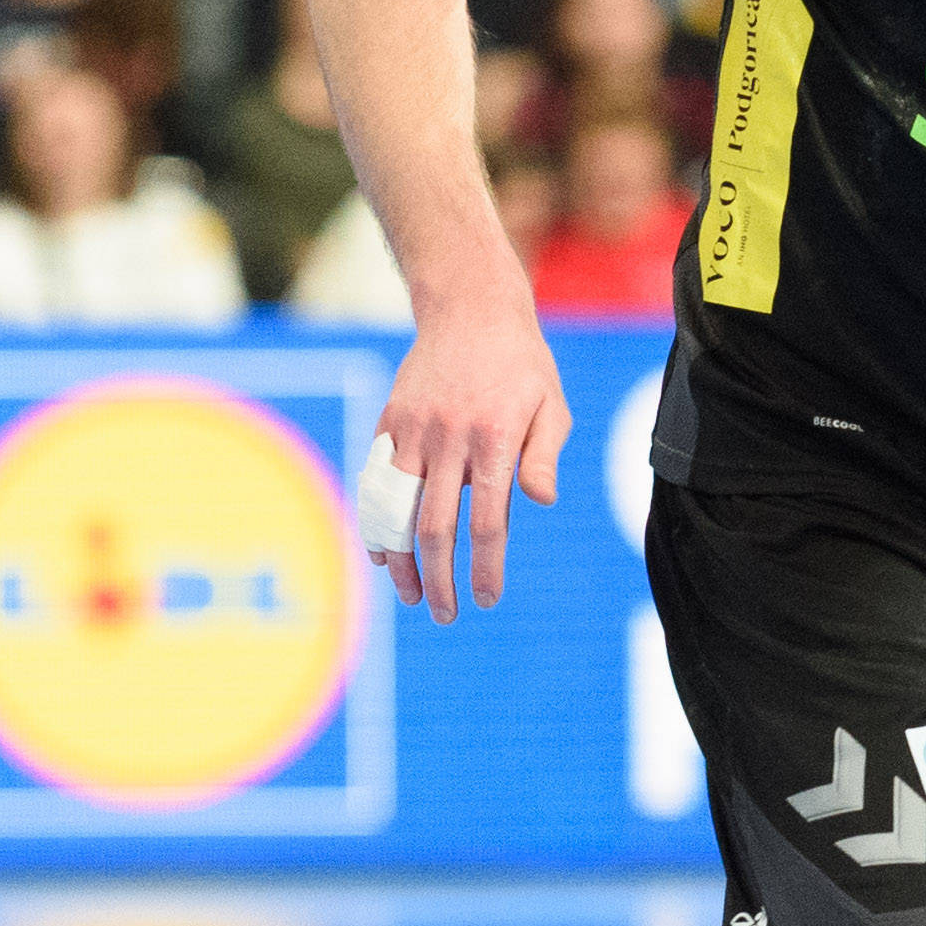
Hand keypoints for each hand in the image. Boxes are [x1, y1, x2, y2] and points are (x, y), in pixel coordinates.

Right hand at [369, 301, 572, 621]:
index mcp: (495, 439)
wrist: (470, 310)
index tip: (487, 600)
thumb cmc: (522, 365)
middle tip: (446, 615)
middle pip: (436, 528)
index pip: (487, 521)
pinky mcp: (387, 424)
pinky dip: (375, 526)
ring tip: (412, 597)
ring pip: (395, 512)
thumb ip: (544, 456)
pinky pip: (375, 486)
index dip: (485, 568)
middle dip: (440, 580)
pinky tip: (384, 556)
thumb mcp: (550, 405)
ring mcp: (412, 431)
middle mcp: (449, 439)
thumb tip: (541, 503)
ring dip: (401, 562)